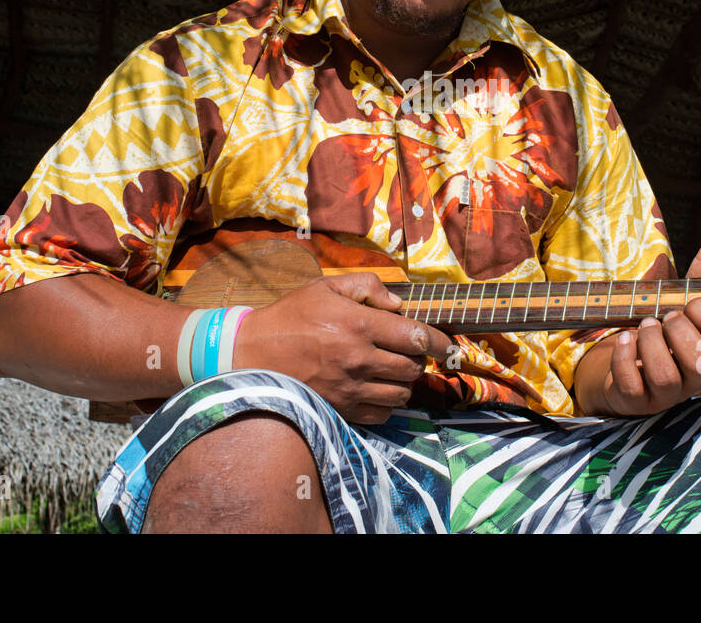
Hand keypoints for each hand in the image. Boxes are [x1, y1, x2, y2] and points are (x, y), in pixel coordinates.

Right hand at [231, 272, 453, 424]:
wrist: (252, 354)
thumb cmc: (291, 317)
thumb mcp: (326, 287)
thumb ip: (367, 286)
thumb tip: (398, 304)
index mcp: (358, 325)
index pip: (416, 336)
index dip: (438, 340)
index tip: (447, 342)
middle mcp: (358, 359)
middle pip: (412, 367)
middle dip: (418, 359)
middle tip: (408, 351)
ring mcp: (350, 388)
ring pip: (402, 393)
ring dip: (404, 382)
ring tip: (392, 369)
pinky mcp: (341, 409)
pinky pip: (382, 413)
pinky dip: (387, 403)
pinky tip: (377, 388)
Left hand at [574, 226, 700, 415]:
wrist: (622, 364)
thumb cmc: (663, 329)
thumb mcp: (682, 296)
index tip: (689, 301)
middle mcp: (696, 376)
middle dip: (680, 331)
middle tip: (665, 317)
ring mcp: (667, 393)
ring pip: (667, 376)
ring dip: (652, 344)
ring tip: (644, 326)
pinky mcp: (637, 401)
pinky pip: (632, 385)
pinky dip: (624, 358)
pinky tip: (623, 339)